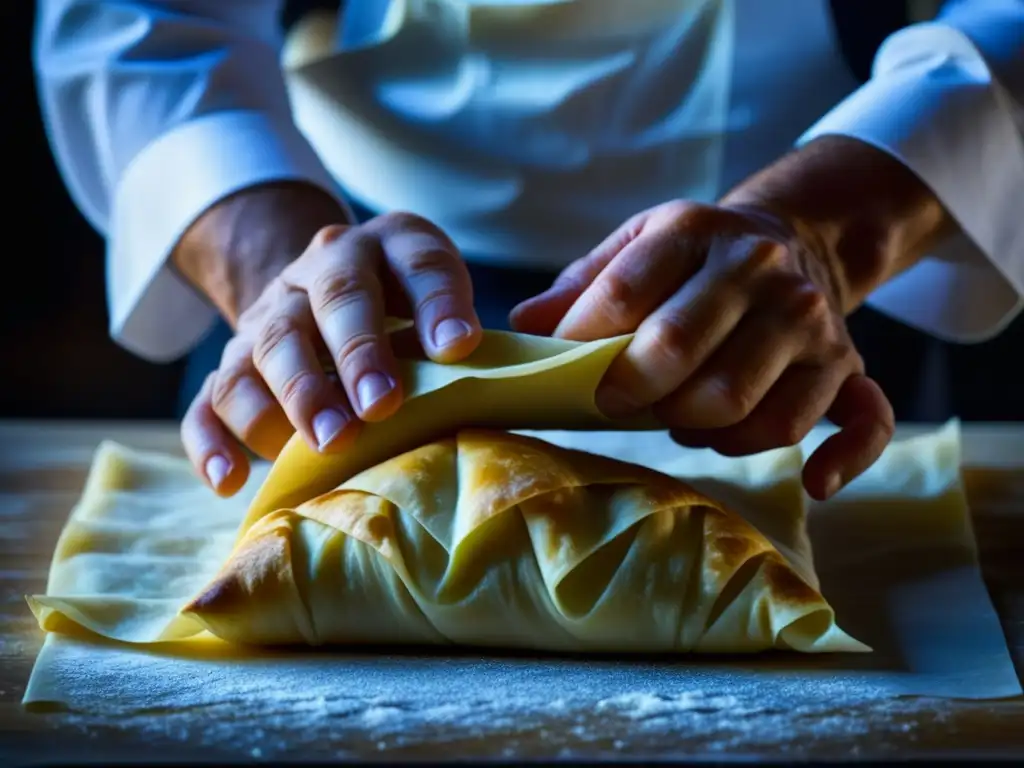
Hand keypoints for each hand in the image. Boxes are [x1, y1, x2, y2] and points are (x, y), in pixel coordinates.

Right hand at [175, 186, 480, 495]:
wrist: (321, 286)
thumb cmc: (404, 310)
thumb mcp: (440, 297)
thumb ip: (458, 324)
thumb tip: (468, 357)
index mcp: (388, 247)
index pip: (418, 262)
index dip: (438, 303)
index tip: (458, 348)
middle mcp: (321, 269)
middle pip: (334, 299)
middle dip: (357, 354)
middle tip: (379, 407)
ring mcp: (269, 315)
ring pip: (266, 348)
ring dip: (293, 398)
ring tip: (327, 444)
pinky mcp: (232, 363)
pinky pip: (208, 399)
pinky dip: (212, 440)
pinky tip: (230, 480)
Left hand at [511, 200, 892, 500]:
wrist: (793, 238)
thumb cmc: (694, 257)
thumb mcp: (637, 244)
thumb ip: (580, 285)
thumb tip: (523, 329)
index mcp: (695, 232)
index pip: (627, 294)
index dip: (585, 343)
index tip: (566, 368)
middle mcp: (760, 271)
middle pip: (684, 356)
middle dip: (633, 393)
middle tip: (613, 404)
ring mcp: (811, 323)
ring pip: (747, 406)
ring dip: (697, 429)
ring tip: (677, 416)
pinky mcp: (847, 367)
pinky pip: (862, 423)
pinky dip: (841, 460)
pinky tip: (812, 483)